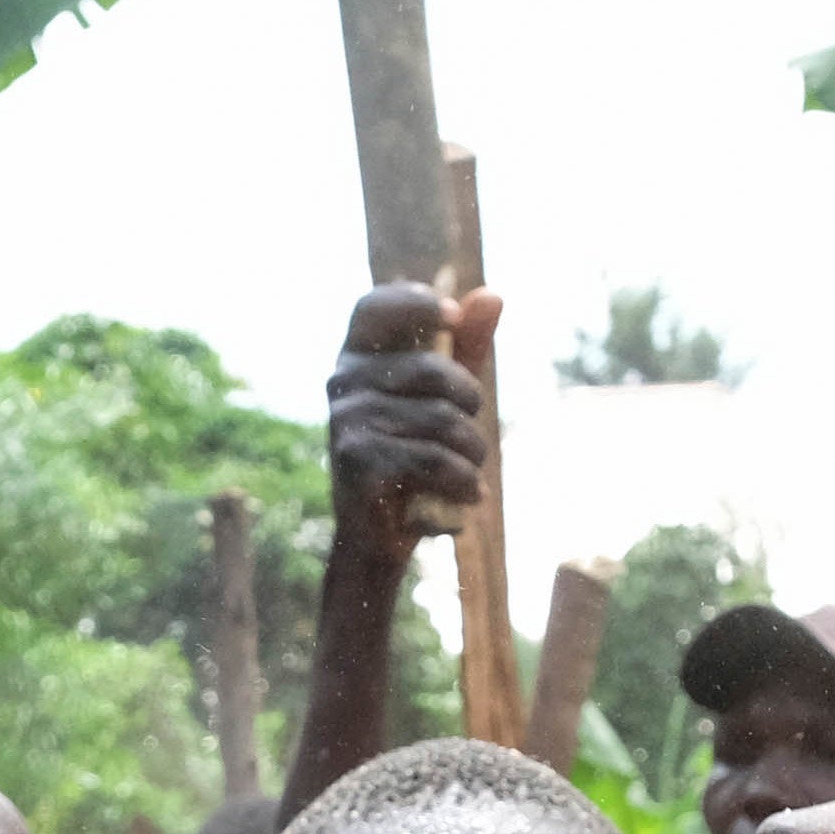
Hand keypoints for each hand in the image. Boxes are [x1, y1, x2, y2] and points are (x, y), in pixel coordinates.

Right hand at [328, 281, 499, 547]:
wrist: (377, 539)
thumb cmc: (414, 457)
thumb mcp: (445, 396)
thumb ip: (466, 346)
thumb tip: (492, 294)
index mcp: (357, 357)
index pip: (373, 306)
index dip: (415, 302)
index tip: (453, 317)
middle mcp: (342, 381)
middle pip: (433, 370)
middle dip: (471, 405)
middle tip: (474, 439)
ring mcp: (346, 420)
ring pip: (443, 421)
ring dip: (474, 454)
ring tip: (471, 474)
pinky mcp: (356, 461)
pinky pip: (434, 460)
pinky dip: (464, 483)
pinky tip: (468, 496)